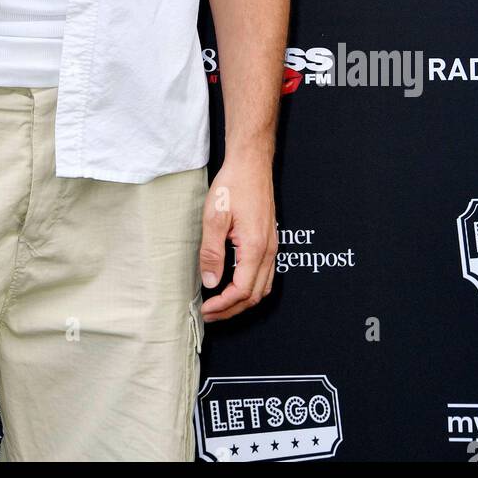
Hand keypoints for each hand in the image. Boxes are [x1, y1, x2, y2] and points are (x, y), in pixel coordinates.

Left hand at [199, 157, 277, 319]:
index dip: (223, 305)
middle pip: (255, 295)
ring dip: (241, 301)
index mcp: (255, 247)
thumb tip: (210, 281)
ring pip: (263, 288)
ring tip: (219, 304)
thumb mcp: (214, 217)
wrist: (251, 164)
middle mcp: (268, 251)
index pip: (242, 291)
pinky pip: (265, 275)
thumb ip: (212, 252)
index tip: (206, 309)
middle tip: (209, 313)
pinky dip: (250, 288)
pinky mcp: (269, 241)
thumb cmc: (233, 185)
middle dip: (232, 309)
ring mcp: (272, 246)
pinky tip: (233, 284)